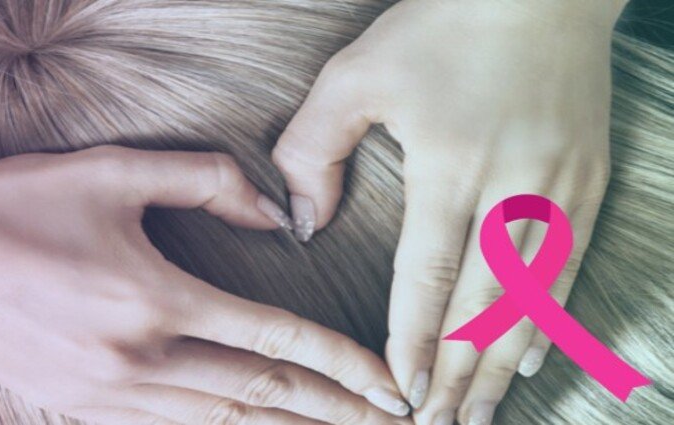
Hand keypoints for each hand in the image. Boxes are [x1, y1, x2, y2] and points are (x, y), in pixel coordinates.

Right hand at [0, 146, 410, 423]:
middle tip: (388, 423)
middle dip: (331, 412)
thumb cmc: (14, 200)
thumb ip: (209, 181)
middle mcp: (136, 359)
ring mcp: (101, 394)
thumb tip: (274, 216)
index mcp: (154, 298)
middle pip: (258, 396)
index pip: (274, 340)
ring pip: (216, 424)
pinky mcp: (70, 406)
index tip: (389, 383)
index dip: (342, 363)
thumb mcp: (116, 171)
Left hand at [270, 0, 623, 422]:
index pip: (428, 276)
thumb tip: (299, 220)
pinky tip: (532, 357)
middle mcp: (511, 188)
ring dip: (501, 363)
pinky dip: (550, 320)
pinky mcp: (587, 179)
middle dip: (457, 373)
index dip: (414, 340)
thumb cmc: (444, 23)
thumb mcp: (356, 73)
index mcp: (451, 167)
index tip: (401, 389)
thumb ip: (313, 147)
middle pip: (482, 304)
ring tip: (480, 412)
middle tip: (437, 424)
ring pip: (530, 298)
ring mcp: (558, 187)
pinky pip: (570, 266)